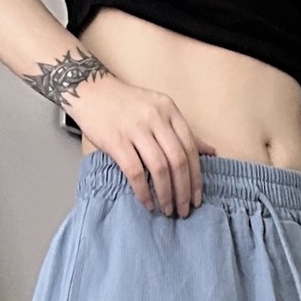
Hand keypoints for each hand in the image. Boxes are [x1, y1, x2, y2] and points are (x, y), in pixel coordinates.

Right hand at [65, 74, 207, 217]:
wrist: (90, 90)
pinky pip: (135, 172)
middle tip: (184, 210)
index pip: (190, 148)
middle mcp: (155, 117)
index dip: (196, 177)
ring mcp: (135, 129)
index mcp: (169, 110)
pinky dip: (143, 191)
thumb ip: (180, 131)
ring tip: (167, 210)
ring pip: (159, 168)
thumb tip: (210, 151)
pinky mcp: (116, 141)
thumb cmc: (125, 104)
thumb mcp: (158, 110)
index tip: (197, 198)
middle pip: (178, 160)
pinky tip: (147, 203)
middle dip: (183, 190)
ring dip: (166, 194)